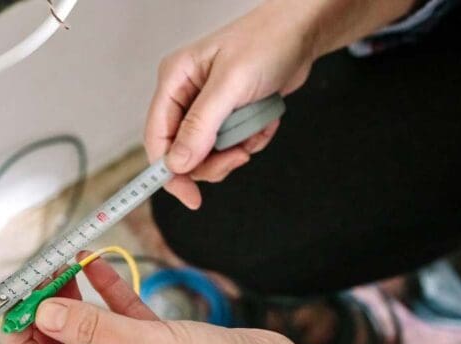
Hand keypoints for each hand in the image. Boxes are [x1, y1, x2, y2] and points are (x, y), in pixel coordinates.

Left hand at [0, 257, 297, 343]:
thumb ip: (94, 329)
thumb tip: (42, 313)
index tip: (10, 309)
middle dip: (46, 316)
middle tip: (34, 279)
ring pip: (91, 332)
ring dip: (74, 300)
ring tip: (62, 264)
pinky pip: (122, 318)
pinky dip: (108, 293)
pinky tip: (96, 264)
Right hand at [146, 0, 318, 207]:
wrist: (303, 31)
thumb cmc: (267, 41)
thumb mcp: (230, 85)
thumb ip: (201, 125)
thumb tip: (178, 163)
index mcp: (174, 81)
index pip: (157, 137)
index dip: (169, 171)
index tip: (189, 196)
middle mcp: (186, 95)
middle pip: (183, 152)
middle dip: (212, 160)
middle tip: (238, 156)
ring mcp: (207, 107)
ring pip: (208, 154)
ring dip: (236, 150)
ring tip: (254, 130)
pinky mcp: (227, 114)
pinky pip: (230, 145)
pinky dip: (250, 141)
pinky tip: (263, 121)